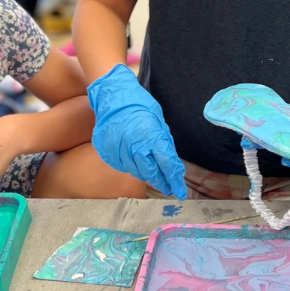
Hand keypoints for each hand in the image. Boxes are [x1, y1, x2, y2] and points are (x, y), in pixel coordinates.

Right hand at [87, 64, 186, 198]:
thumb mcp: (159, 123)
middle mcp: (135, 146)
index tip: (180, 192)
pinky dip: (132, 167)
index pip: (167, 165)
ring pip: (137, 172)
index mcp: (152, 137)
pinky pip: (123, 167)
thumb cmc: (140, 107)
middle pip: (151, 173)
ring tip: (153, 173)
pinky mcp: (108, 152)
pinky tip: (136, 162)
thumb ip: (165, 145)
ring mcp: (120, 150)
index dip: (174, 180)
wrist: (113, 98)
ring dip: (147, 175)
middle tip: (168, 188)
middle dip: (162, 182)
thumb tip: (173, 166)